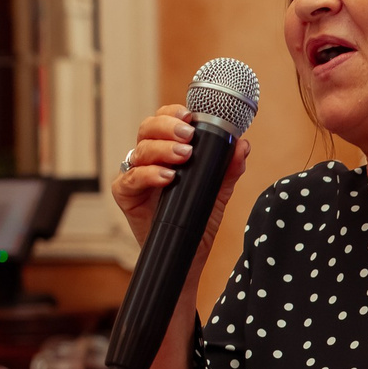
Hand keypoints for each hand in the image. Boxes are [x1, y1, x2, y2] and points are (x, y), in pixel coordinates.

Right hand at [111, 106, 253, 251]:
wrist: (187, 255)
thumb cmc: (197, 220)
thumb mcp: (218, 193)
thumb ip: (229, 169)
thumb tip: (242, 145)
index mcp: (167, 150)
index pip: (165, 121)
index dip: (173, 113)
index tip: (190, 116)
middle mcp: (148, 159)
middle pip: (147, 128)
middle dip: (167, 127)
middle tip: (188, 137)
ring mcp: (135, 175)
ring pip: (140, 150)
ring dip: (162, 149)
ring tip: (183, 156)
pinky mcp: (125, 195)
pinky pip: (130, 178)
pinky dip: (148, 174)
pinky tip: (167, 177)